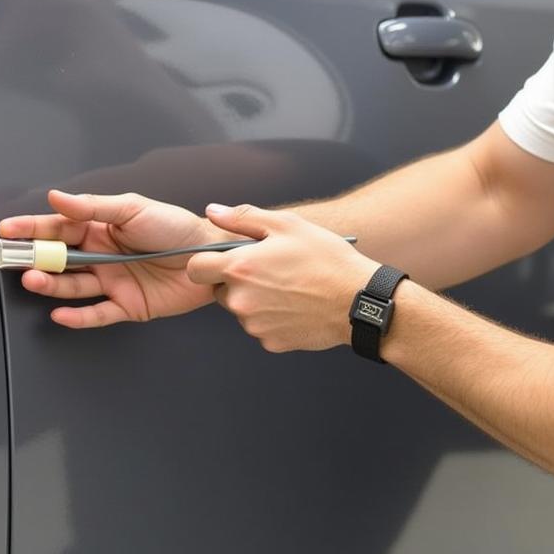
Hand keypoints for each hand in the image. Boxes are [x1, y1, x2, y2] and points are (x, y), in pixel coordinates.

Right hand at [0, 189, 232, 326]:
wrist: (212, 256)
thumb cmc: (177, 226)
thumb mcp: (132, 208)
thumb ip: (92, 206)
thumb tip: (57, 197)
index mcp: (100, 227)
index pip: (58, 226)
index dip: (32, 228)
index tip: (8, 230)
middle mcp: (101, 255)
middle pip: (58, 258)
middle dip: (33, 258)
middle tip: (12, 259)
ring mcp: (111, 281)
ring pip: (72, 285)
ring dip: (50, 284)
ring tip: (33, 280)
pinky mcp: (126, 305)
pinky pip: (96, 313)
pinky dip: (77, 316)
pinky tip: (60, 313)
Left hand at [187, 204, 377, 351]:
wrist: (358, 300)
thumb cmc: (326, 259)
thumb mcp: (286, 225)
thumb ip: (242, 218)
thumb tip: (213, 211)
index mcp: (240, 268)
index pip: (195, 268)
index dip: (207, 262)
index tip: (223, 259)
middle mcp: (241, 300)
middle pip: (219, 291)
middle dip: (236, 281)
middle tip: (268, 271)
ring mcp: (254, 325)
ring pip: (241, 310)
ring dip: (254, 300)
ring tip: (286, 287)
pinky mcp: (270, 342)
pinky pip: (260, 327)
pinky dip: (271, 318)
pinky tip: (294, 305)